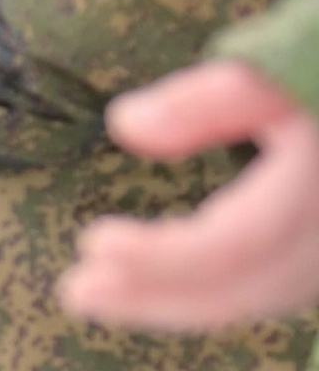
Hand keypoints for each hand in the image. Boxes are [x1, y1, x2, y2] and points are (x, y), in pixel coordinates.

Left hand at [60, 62, 318, 329]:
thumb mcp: (281, 68)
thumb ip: (209, 101)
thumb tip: (123, 124)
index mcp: (314, 196)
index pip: (228, 246)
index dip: (157, 257)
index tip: (91, 240)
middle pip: (237, 289)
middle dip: (152, 297)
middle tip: (75, 292)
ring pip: (258, 298)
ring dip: (177, 302)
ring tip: (103, 294)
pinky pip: (275, 289)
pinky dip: (216, 294)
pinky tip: (169, 283)